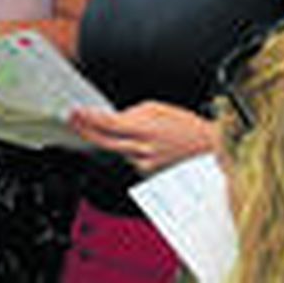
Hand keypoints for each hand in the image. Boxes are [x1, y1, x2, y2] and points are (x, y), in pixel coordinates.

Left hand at [68, 100, 214, 174]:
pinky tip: (139, 143)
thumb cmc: (188, 127)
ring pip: (117, 151)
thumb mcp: (159, 109)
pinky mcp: (150, 173)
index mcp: (143, 129)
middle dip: (86, 131)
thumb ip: (133, 113)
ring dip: (111, 140)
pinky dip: (129, 149)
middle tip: (73, 121)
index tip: (74, 112)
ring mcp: (145, 164)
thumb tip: (116, 117)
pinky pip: (131, 159)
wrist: (210, 150)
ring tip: (116, 128)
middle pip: (104, 142)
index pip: (107, 124)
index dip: (87, 118)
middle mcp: (142, 149)